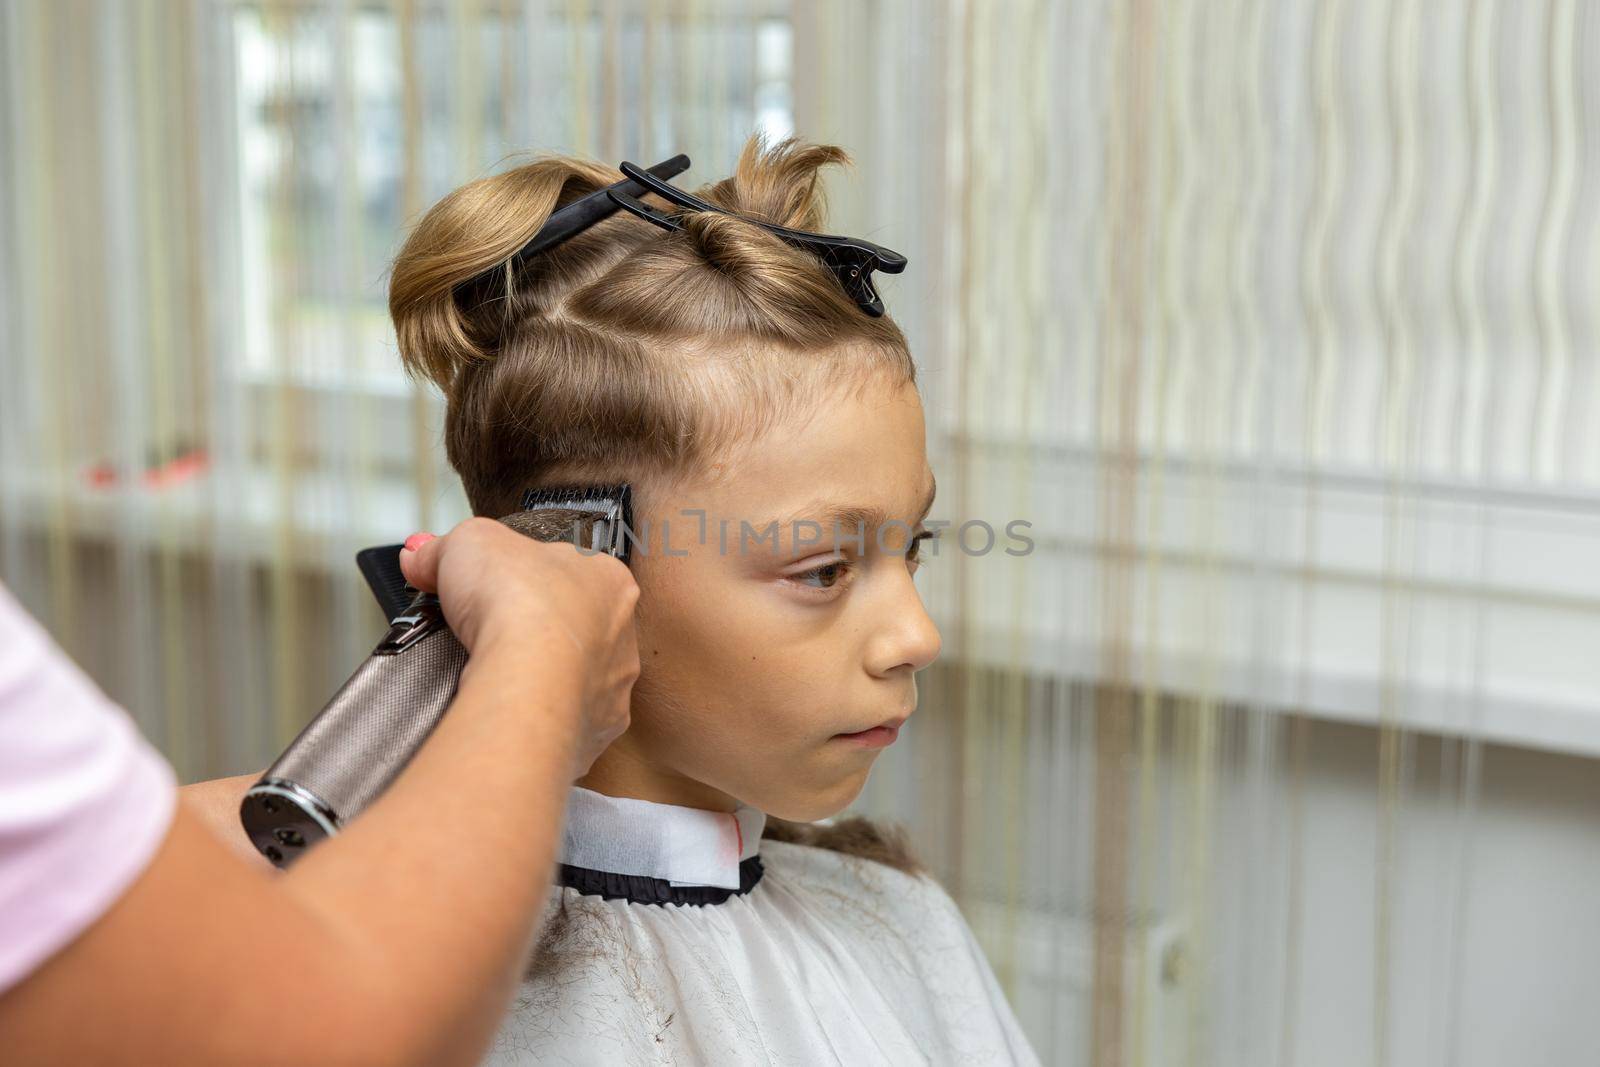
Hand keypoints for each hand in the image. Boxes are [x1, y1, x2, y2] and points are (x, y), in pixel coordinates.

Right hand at [398, 517, 638, 774]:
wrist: (525, 678)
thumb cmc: (519, 604)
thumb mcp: (467, 543)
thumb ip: (443, 548)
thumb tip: (421, 555)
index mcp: (609, 580)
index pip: (570, 573)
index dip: (526, 578)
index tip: (492, 588)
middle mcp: (622, 635)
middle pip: (574, 628)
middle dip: (535, 629)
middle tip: (493, 632)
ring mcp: (612, 688)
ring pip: (574, 679)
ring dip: (540, 675)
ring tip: (495, 674)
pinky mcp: (594, 732)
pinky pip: (565, 724)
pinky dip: (536, 717)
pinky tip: (508, 709)